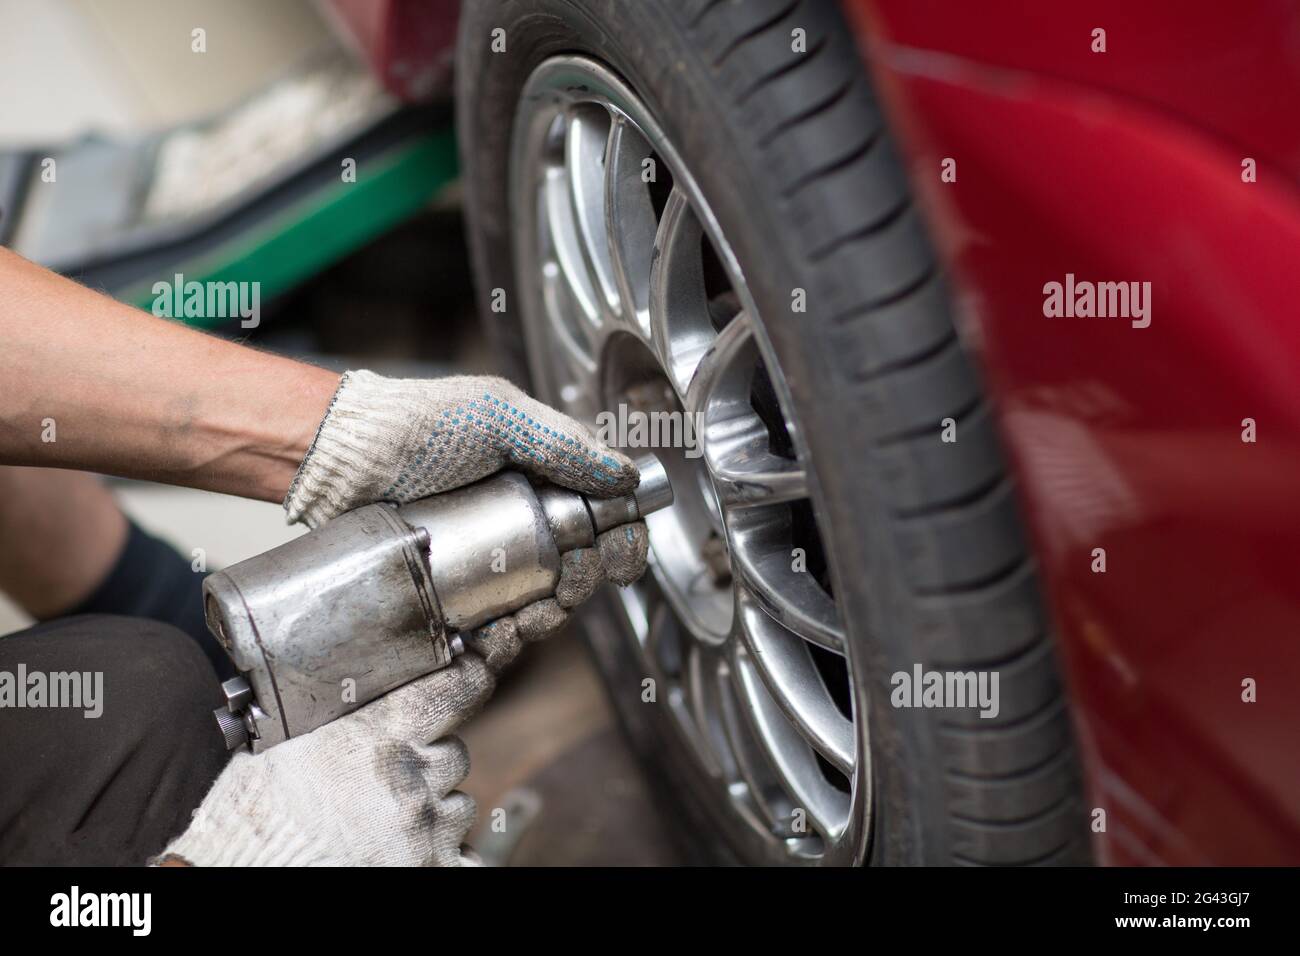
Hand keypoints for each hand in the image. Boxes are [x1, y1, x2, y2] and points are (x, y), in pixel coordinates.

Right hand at [160, 653, 497, 866]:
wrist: (240, 856)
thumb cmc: (260, 801)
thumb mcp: (305, 731)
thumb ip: (363, 711)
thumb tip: (398, 680)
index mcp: (382, 730)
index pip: (457, 687)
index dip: (471, 677)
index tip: (475, 672)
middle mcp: (411, 778)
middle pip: (453, 755)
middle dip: (428, 763)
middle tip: (383, 778)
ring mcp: (424, 829)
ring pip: (458, 805)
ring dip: (432, 808)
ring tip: (378, 818)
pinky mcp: (428, 870)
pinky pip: (466, 857)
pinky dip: (446, 852)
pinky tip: (416, 849)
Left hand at [285, 371, 650, 647]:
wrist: (340, 461)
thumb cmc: (415, 427)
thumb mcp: (500, 417)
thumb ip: (565, 445)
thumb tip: (624, 477)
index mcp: (540, 472)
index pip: (599, 511)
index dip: (620, 537)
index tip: (623, 558)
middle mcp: (519, 515)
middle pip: (577, 563)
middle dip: (584, 582)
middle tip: (571, 586)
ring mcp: (487, 554)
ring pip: (540, 597)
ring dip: (550, 614)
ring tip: (534, 615)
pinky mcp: (454, 587)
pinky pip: (494, 618)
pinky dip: (506, 632)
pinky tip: (498, 634)